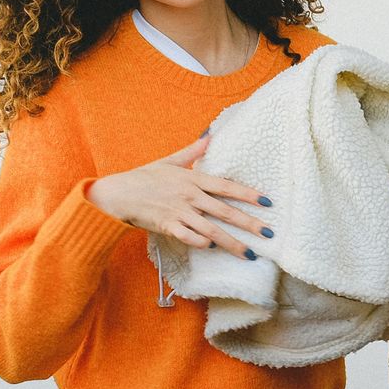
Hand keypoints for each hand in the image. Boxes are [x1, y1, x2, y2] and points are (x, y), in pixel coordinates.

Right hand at [88, 135, 273, 256]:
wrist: (118, 192)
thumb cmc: (144, 176)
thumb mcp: (170, 160)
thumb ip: (193, 151)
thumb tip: (210, 135)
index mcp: (193, 179)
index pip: (227, 186)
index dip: (249, 194)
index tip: (268, 202)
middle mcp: (190, 196)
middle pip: (225, 211)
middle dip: (250, 224)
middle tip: (270, 233)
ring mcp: (179, 212)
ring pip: (212, 230)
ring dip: (232, 243)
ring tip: (250, 254)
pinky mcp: (167, 226)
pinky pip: (189, 237)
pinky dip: (202, 243)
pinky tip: (214, 248)